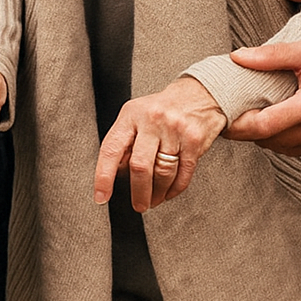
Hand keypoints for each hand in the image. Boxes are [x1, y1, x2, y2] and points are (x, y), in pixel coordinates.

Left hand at [94, 75, 226, 212]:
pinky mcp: (194, 140)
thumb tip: (116, 174)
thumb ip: (125, 141)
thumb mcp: (136, 115)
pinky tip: (169, 192)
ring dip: (158, 194)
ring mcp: (175, 130)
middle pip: (140, 166)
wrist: (199, 94)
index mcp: (131, 114)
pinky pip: (183, 174)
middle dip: (138, 193)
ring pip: (163, 173)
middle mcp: (152, 120)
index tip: (101, 196)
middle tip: (138, 206)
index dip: (104, 176)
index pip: (112, 149)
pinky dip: (175, 189)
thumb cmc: (162, 109)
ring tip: (154, 200)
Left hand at [226, 37, 300, 155]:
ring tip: (256, 113)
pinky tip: (283, 119)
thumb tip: (238, 57)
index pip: (264, 126)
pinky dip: (286, 137)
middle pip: (268, 141)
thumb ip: (273, 56)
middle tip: (234, 111)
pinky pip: (298, 149)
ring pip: (282, 148)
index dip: (238, 125)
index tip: (223, 116)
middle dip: (248, 128)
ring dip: (266, 134)